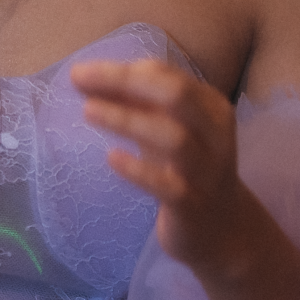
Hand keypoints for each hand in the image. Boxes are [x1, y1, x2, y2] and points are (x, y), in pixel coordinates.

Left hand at [70, 58, 257, 267]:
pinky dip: (139, 170)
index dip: (121, 70)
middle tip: (78, 80)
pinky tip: (112, 157)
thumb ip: (134, 103)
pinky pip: (168, 185)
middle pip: (175, 95)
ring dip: (127, 120)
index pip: (165, 75)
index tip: (81, 73)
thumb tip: (84, 78)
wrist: (221, 229)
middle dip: (124, 81)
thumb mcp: (164, 129)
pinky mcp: (194, 204)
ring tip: (88, 111)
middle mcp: (215, 133)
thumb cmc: (185, 167)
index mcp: (209, 106)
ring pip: (174, 138)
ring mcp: (207, 170)